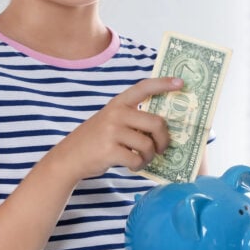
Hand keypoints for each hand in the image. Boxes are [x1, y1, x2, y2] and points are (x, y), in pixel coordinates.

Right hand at [50, 77, 182, 179]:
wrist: (69, 157)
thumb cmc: (96, 139)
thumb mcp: (110, 120)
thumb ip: (131, 118)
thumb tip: (162, 127)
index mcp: (118, 103)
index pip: (144, 87)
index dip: (163, 84)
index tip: (180, 83)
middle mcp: (116, 114)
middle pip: (156, 123)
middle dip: (163, 139)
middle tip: (161, 148)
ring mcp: (112, 132)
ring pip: (148, 145)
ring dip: (149, 156)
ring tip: (142, 159)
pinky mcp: (109, 151)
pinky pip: (137, 159)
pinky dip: (139, 166)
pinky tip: (133, 166)